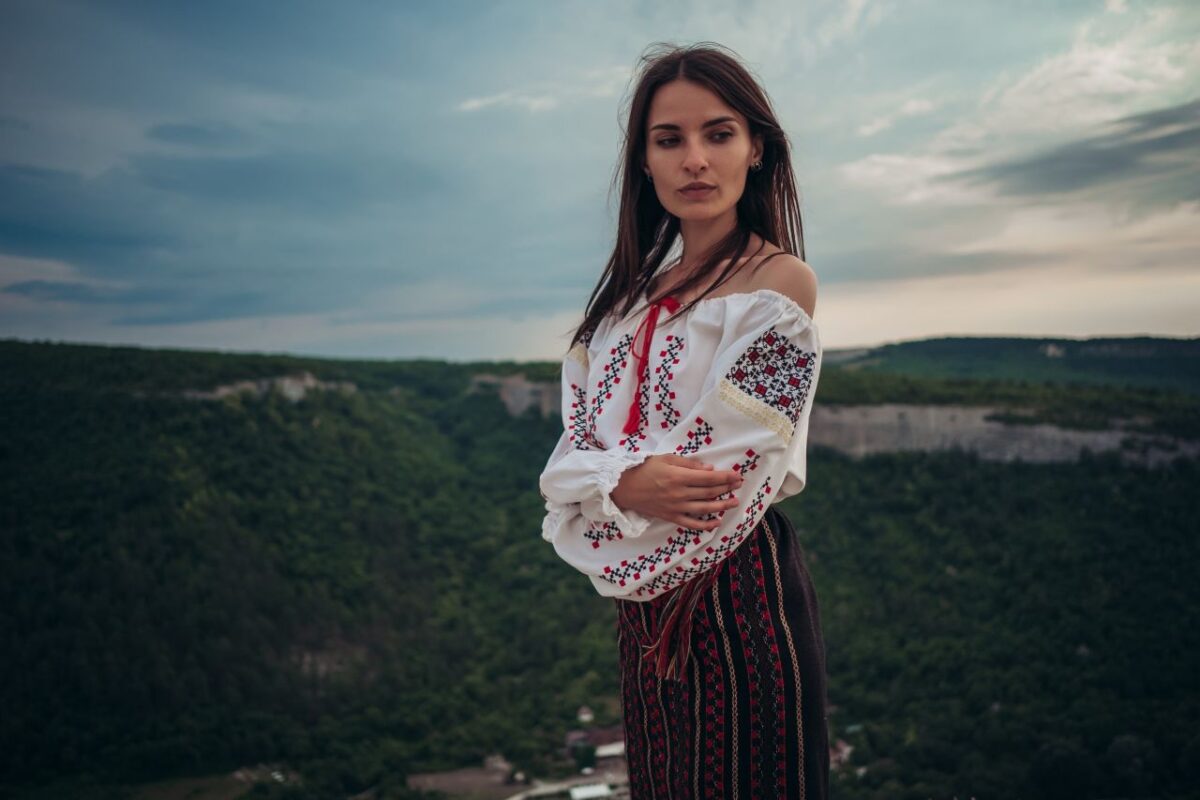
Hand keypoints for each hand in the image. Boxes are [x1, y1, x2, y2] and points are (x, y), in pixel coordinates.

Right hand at [610, 454, 743, 530]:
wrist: (624, 487)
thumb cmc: (644, 468)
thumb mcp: (666, 459)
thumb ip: (689, 464)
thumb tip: (710, 470)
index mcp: (678, 477)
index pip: (709, 478)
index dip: (725, 477)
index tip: (737, 475)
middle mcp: (679, 494)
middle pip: (709, 492)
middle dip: (727, 488)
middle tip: (739, 485)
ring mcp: (675, 508)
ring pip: (704, 509)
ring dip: (722, 506)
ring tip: (734, 502)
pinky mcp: (670, 517)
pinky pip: (691, 523)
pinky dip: (704, 525)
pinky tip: (715, 522)